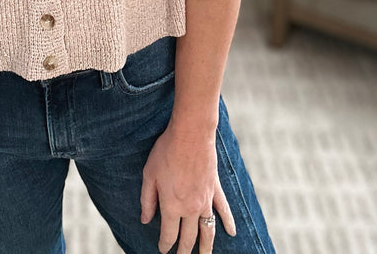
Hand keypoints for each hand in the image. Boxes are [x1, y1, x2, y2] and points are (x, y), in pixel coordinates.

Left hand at [140, 124, 236, 253]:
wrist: (190, 134)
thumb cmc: (166, 152)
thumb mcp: (149, 175)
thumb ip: (147, 200)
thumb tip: (145, 220)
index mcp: (172, 206)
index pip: (169, 235)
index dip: (165, 245)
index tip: (162, 250)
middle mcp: (190, 208)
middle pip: (188, 237)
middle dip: (183, 250)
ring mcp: (205, 200)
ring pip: (207, 231)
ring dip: (206, 247)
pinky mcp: (215, 189)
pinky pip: (223, 210)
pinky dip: (228, 222)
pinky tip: (232, 232)